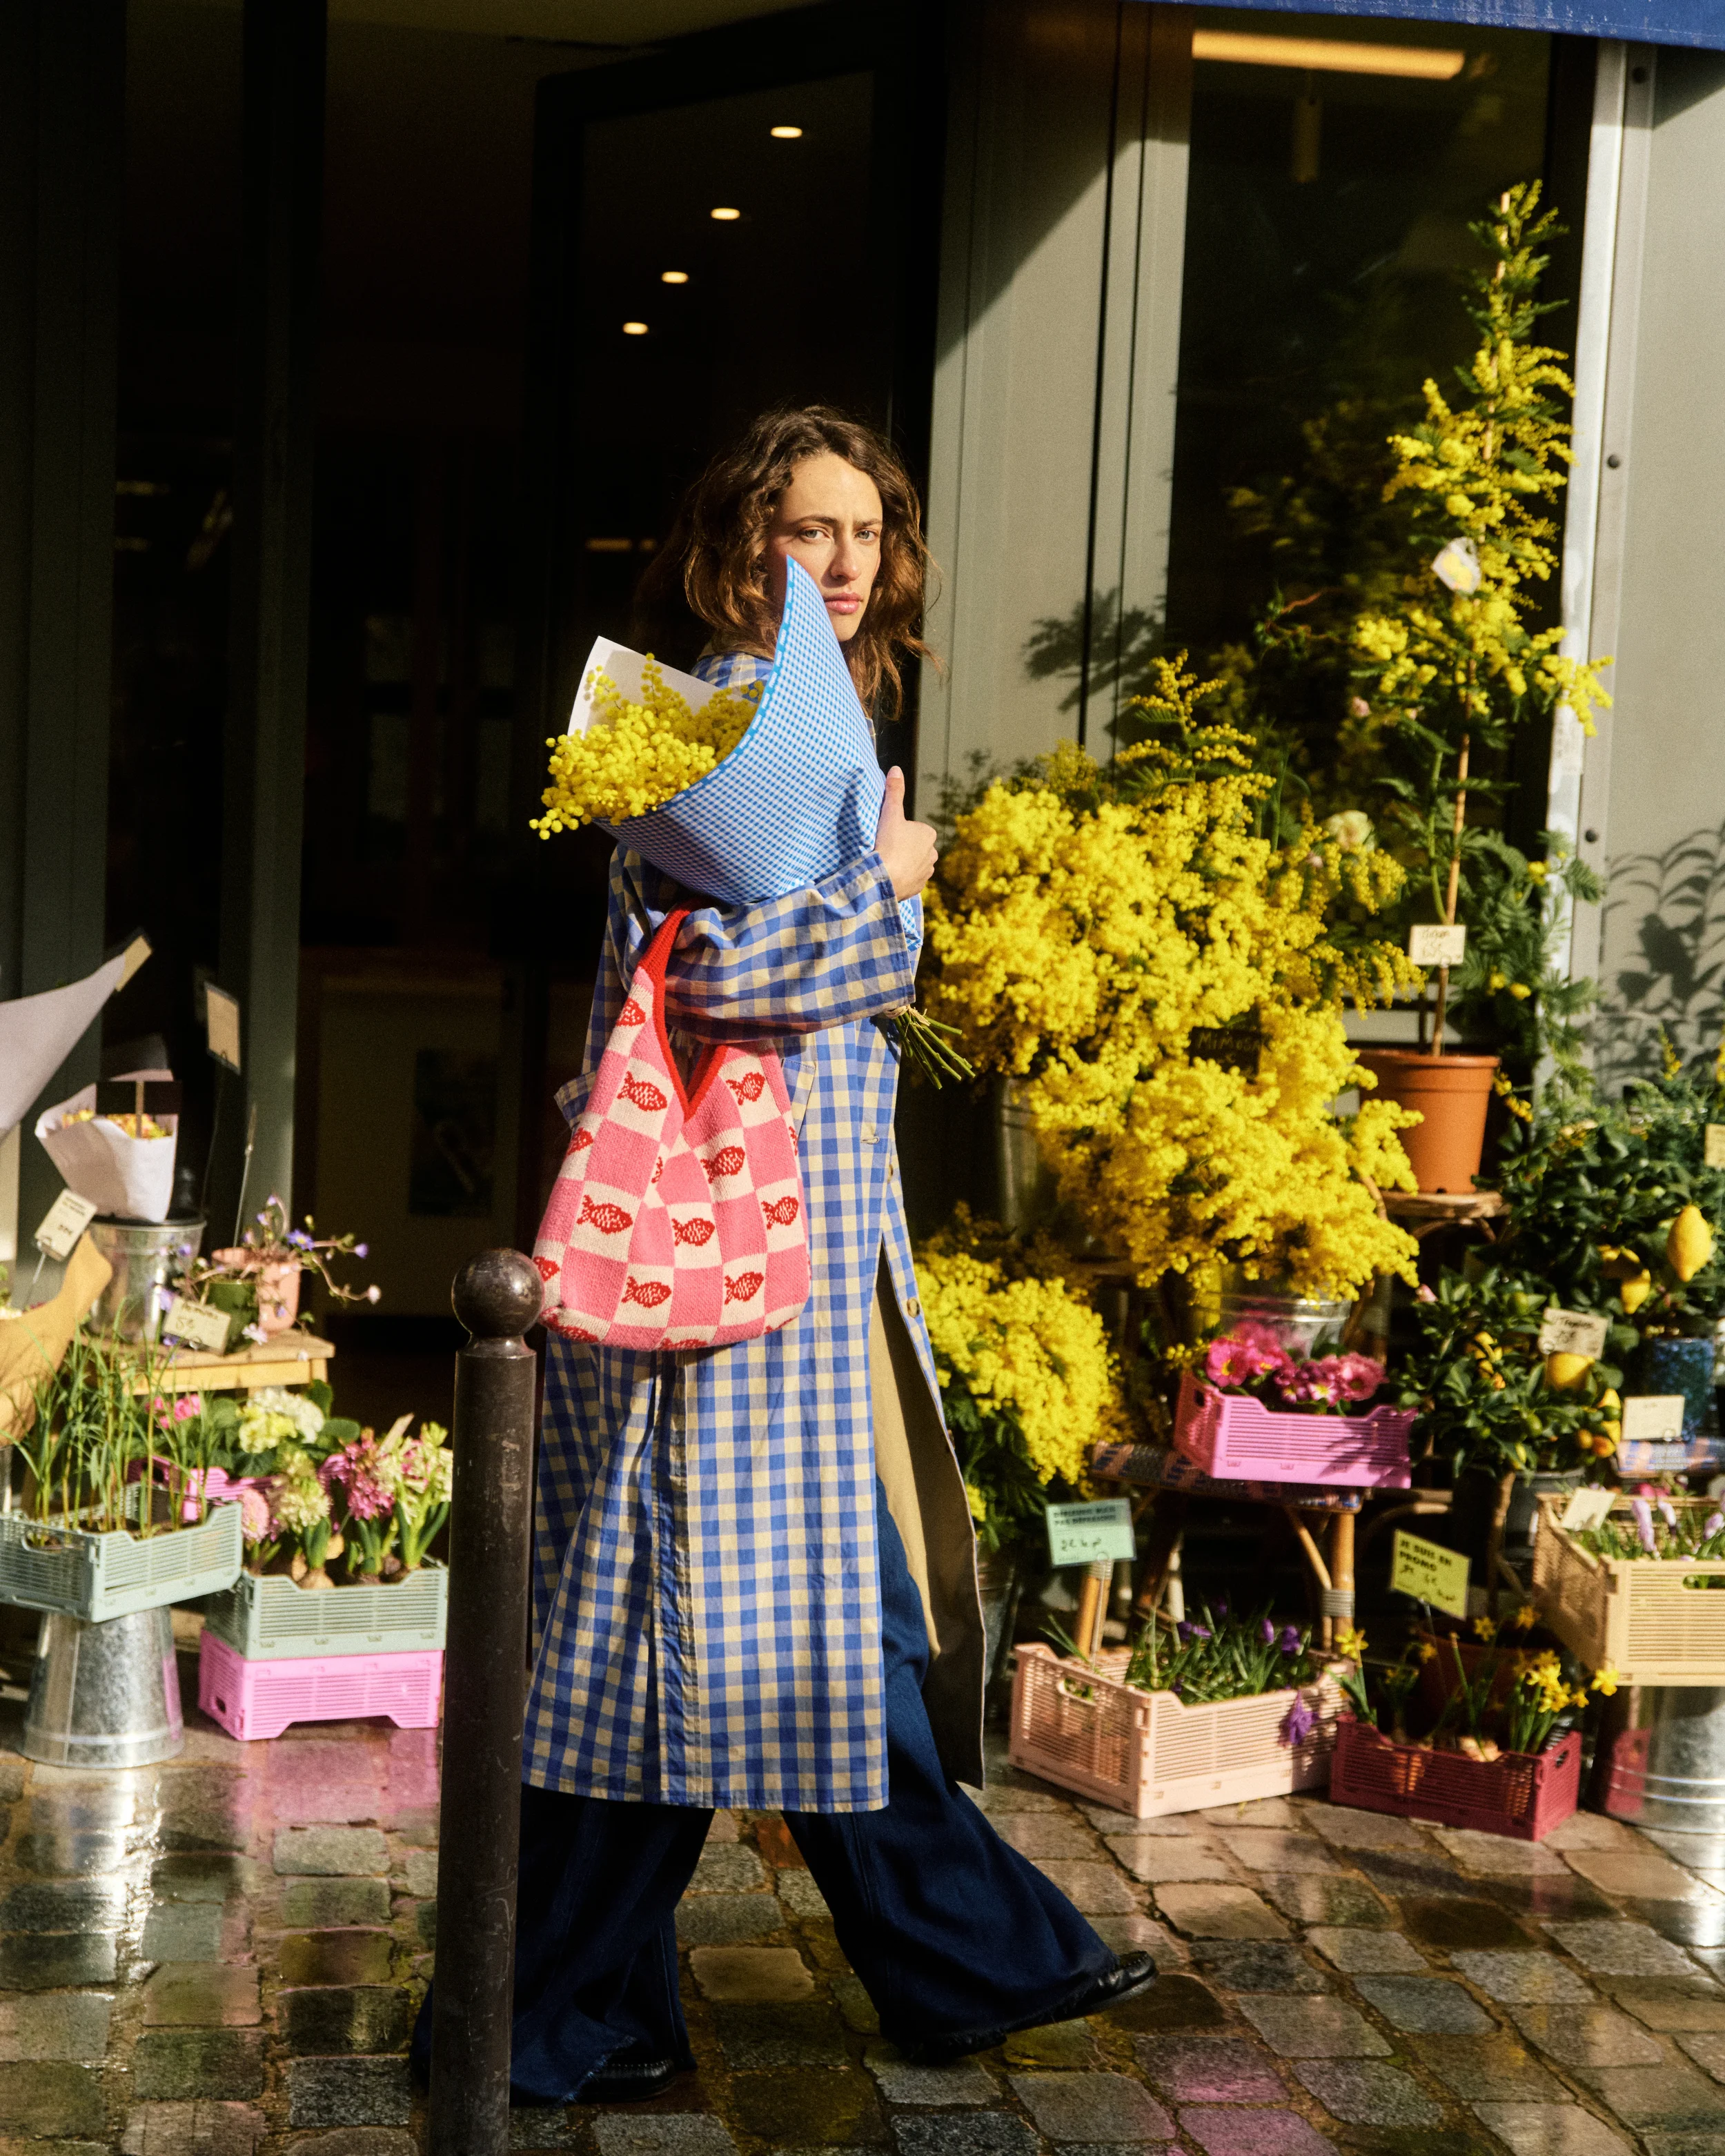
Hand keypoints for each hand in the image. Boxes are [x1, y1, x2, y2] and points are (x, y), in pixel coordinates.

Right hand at [875, 767, 937, 900]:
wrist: (885, 878)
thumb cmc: (888, 844)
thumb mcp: (890, 813)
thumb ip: (894, 791)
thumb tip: (896, 769)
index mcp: (929, 834)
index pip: (912, 829)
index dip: (897, 832)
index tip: (887, 836)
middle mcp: (933, 853)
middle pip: (913, 847)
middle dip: (902, 848)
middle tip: (886, 850)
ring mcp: (927, 872)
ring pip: (913, 864)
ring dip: (903, 863)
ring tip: (888, 863)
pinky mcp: (919, 888)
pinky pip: (910, 879)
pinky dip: (902, 878)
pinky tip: (891, 876)